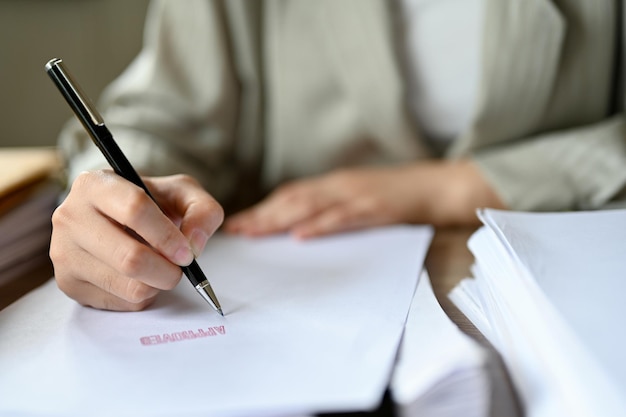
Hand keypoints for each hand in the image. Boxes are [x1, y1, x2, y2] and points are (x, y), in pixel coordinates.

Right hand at [50, 171, 223, 310]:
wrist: (118, 219)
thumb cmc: (152, 203)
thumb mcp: (182, 193)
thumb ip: (202, 211)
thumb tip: (194, 245)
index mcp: (96, 184)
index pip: (135, 210)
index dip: (168, 236)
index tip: (186, 252)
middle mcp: (70, 216)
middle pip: (130, 258)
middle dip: (167, 270)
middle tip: (179, 269)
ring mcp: (63, 252)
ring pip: (127, 285)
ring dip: (157, 285)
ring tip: (161, 270)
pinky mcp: (67, 283)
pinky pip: (119, 303)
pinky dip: (142, 297)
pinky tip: (141, 278)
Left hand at [223, 160, 504, 238]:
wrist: (435, 186)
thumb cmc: (395, 194)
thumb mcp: (358, 196)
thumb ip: (332, 206)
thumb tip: (300, 225)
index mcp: (334, 184)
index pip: (290, 195)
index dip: (263, 208)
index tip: (240, 222)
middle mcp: (339, 186)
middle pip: (292, 200)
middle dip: (262, 216)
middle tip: (235, 230)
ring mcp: (356, 196)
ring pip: (310, 207)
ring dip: (279, 220)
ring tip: (254, 232)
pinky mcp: (374, 208)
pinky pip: (342, 218)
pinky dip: (320, 226)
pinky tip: (300, 236)